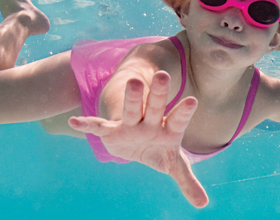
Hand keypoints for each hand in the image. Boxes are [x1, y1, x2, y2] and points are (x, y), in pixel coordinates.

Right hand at [68, 71, 207, 207]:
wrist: (136, 137)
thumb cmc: (159, 147)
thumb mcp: (173, 164)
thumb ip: (187, 181)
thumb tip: (203, 205)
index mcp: (168, 130)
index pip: (177, 120)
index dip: (184, 112)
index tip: (192, 101)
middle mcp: (151, 122)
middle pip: (156, 107)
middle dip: (159, 93)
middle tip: (163, 75)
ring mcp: (131, 123)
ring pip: (132, 109)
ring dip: (133, 97)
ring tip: (135, 81)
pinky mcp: (111, 129)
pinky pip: (99, 127)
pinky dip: (87, 125)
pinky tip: (75, 122)